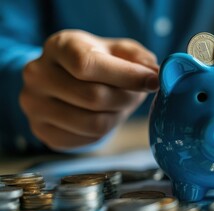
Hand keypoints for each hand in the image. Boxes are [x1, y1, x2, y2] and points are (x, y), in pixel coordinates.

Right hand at [20, 30, 158, 149]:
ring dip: (118, 116)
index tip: (153, 81)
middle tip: (138, 94)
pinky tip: (105, 115)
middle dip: (127, 98)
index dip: (126, 75)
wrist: (65, 79)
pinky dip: (105, 130)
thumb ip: (138, 58)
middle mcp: (38, 74)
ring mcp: (36, 105)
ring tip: (121, 104)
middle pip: (93, 97)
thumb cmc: (97, 61)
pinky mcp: (42, 131)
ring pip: (92, 123)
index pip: (87, 64)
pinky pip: (86, 139)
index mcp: (58, 46)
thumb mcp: (117, 50)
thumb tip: (156, 74)